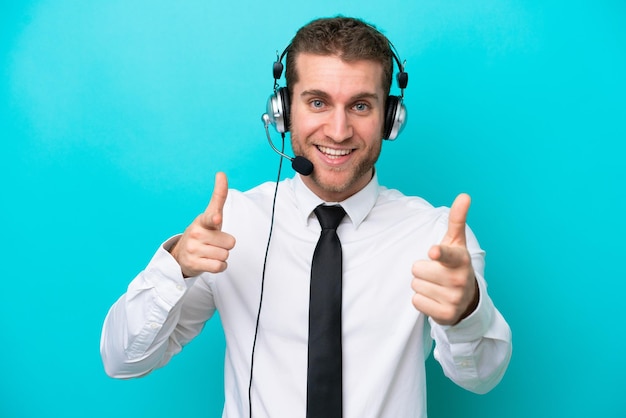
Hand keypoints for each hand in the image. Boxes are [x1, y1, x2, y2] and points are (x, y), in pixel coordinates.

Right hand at [169, 172, 235, 276]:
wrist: (180, 255)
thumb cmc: (202, 233)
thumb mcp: (210, 216)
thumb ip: (218, 198)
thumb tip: (221, 173)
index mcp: (202, 220)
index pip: (211, 215)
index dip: (215, 217)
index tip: (217, 218)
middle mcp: (196, 233)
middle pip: (230, 242)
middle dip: (225, 245)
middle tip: (213, 244)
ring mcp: (193, 249)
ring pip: (225, 255)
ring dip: (221, 256)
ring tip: (209, 252)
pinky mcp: (193, 263)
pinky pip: (219, 266)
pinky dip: (219, 266)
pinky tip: (209, 262)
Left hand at [411, 193, 478, 325]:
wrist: (468, 299)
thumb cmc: (455, 264)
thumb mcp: (456, 242)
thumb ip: (457, 219)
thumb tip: (464, 195)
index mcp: (461, 260)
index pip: (447, 255)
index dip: (439, 253)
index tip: (433, 252)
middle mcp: (460, 280)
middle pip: (417, 269)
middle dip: (422, 271)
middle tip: (436, 273)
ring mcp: (454, 299)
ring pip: (416, 286)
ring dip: (422, 286)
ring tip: (437, 286)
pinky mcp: (446, 315)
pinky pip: (417, 302)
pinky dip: (422, 301)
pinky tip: (435, 299)